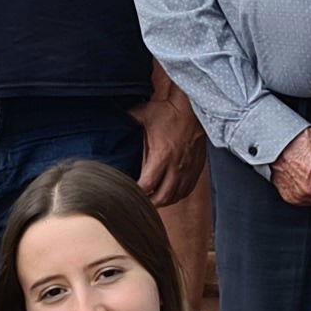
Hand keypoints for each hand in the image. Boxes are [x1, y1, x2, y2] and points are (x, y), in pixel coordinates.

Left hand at [136, 81, 208, 208]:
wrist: (194, 107)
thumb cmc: (169, 110)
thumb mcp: (144, 114)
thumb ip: (128, 120)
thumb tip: (114, 121)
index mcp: (162, 155)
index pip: (147, 185)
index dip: (137, 193)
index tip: (129, 193)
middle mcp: (176, 166)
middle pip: (163, 197)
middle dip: (150, 203)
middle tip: (140, 202)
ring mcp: (188, 168)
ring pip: (176, 196)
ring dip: (164, 201)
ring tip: (153, 200)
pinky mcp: (197, 167)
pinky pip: (188, 189)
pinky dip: (178, 195)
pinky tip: (170, 193)